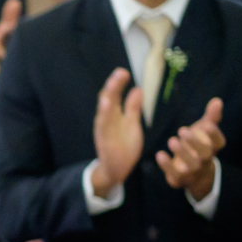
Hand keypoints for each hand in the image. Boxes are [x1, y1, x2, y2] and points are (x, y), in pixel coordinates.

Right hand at [91, 68, 143, 197]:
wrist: (116, 169)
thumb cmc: (124, 146)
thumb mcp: (131, 124)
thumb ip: (133, 108)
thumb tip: (138, 89)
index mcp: (113, 115)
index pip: (114, 96)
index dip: (118, 84)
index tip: (123, 72)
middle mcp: (106, 120)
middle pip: (108, 100)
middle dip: (113, 86)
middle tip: (120, 72)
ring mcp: (104, 130)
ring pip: (104, 111)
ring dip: (108, 97)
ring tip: (113, 84)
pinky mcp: (104, 140)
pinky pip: (104, 126)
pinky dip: (104, 115)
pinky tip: (107, 105)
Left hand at [156, 97, 224, 199]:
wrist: (195, 174)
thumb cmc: (198, 146)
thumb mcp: (204, 131)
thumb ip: (210, 117)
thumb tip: (217, 100)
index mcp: (214, 148)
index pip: (219, 142)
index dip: (214, 134)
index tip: (206, 124)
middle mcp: (206, 160)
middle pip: (205, 153)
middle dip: (195, 142)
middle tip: (183, 130)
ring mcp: (194, 171)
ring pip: (192, 165)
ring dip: (182, 153)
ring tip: (172, 140)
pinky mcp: (180, 179)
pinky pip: (175, 175)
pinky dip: (167, 166)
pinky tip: (160, 154)